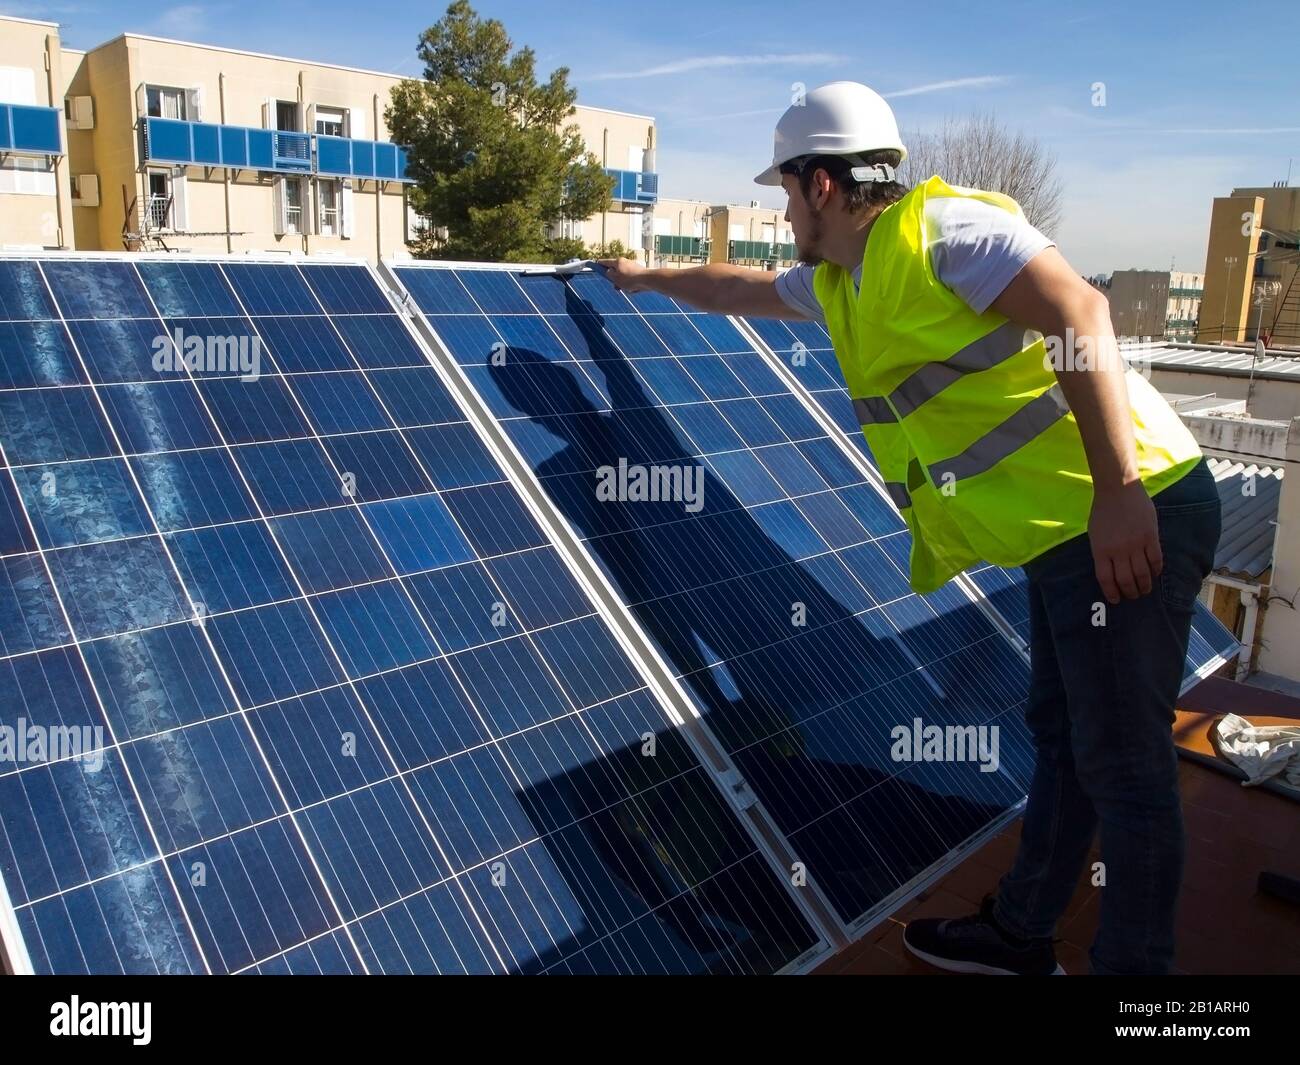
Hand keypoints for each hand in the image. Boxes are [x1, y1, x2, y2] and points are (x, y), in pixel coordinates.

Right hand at [597, 258, 647, 291]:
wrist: (647, 280)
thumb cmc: (631, 279)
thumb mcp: (615, 279)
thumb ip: (609, 275)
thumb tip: (608, 272)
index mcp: (618, 262)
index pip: (605, 262)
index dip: (599, 265)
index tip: (595, 264)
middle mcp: (625, 262)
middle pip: (615, 270)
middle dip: (614, 279)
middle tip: (614, 286)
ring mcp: (632, 266)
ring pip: (623, 276)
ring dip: (622, 283)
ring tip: (626, 289)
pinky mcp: (638, 272)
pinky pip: (630, 279)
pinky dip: (629, 284)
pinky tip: (633, 289)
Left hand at [1088, 481, 1162, 602]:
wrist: (1118, 490)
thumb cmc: (1103, 510)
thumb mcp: (1095, 534)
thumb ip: (1102, 552)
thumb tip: (1110, 569)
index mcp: (1101, 551)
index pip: (1106, 579)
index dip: (1111, 592)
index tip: (1116, 600)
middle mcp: (1118, 551)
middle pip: (1126, 580)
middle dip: (1130, 592)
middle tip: (1133, 596)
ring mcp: (1136, 544)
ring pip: (1143, 573)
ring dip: (1145, 585)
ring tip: (1145, 590)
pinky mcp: (1151, 537)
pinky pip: (1156, 559)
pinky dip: (1156, 569)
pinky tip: (1155, 573)